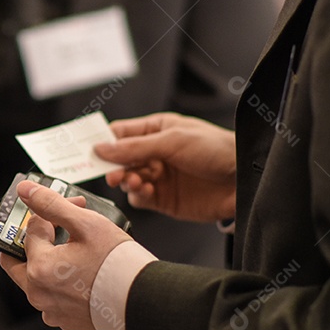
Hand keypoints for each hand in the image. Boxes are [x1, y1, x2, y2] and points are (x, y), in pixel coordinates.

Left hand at [0, 181, 130, 329]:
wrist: (143, 303)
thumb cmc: (118, 264)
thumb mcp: (86, 224)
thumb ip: (52, 204)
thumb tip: (25, 189)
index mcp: (38, 268)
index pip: (31, 230)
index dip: (50, 213)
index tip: (73, 206)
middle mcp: (38, 293)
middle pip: (18, 260)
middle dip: (32, 241)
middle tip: (49, 228)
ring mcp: (51, 310)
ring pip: (36, 280)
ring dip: (48, 262)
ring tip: (75, 250)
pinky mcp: (66, 321)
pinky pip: (54, 297)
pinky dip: (61, 283)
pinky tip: (83, 274)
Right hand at [94, 112, 236, 222]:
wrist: (244, 178)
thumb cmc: (216, 149)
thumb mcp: (173, 141)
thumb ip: (135, 147)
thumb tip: (100, 148)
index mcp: (156, 130)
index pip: (120, 134)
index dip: (102, 141)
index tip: (85, 150)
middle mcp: (155, 153)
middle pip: (119, 159)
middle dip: (112, 165)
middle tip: (112, 172)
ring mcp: (159, 177)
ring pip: (127, 179)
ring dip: (125, 180)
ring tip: (132, 181)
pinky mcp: (165, 199)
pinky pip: (140, 198)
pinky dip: (137, 195)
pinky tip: (145, 191)